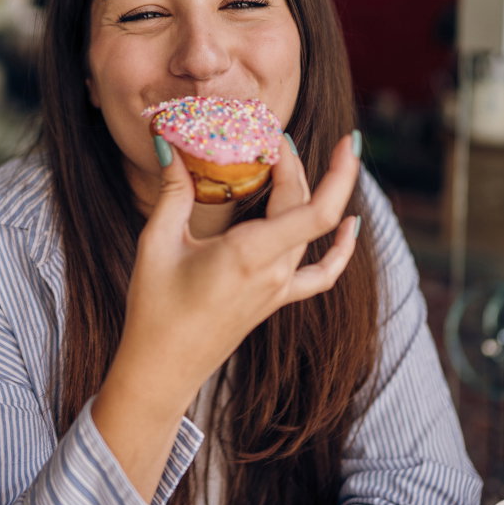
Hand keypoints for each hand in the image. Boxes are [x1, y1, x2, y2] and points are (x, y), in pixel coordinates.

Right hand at [111, 131, 361, 417]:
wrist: (162, 369)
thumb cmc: (154, 310)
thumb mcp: (157, 243)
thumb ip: (172, 190)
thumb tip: (166, 141)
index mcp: (249, 255)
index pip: (314, 209)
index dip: (328, 169)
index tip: (302, 134)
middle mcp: (274, 272)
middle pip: (308, 207)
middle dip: (295, 164)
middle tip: (269, 136)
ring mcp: (280, 289)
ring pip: (311, 231)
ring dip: (307, 190)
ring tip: (288, 161)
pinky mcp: (277, 300)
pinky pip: (321, 273)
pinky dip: (340, 249)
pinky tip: (349, 225)